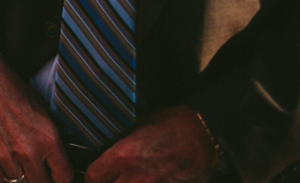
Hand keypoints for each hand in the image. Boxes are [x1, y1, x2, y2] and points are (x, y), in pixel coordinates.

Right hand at [0, 53, 72, 182]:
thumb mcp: (42, 111)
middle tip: (36, 168)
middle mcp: (27, 151)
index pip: (64, 177)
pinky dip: (0, 173)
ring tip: (15, 157)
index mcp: (47, 138)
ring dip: (19, 174)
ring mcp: (4, 155)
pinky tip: (1, 159)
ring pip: (18, 182)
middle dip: (41, 177)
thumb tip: (57, 161)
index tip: (56, 174)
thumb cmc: (12, 91)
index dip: (61, 177)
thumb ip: (51, 140)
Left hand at [85, 107, 216, 182]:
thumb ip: (122, 139)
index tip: (97, 174)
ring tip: (133, 177)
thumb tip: (109, 145)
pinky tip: (153, 179)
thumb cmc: (175, 124)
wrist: (206, 133)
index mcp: (123, 155)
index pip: (94, 176)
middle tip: (113, 177)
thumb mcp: (139, 124)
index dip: (93, 176)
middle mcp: (136, 176)